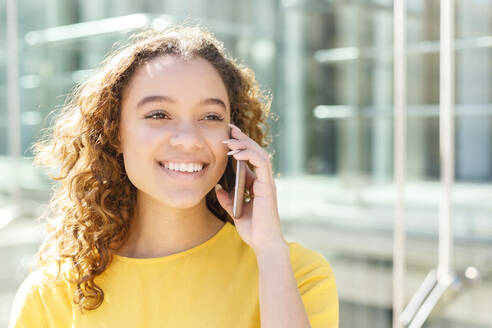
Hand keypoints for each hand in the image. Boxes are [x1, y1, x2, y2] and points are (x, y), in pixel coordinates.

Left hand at [215, 123, 286, 252]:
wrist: (263, 242)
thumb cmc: (253, 228)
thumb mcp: (234, 210)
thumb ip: (227, 198)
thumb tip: (217, 187)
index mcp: (257, 183)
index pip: (250, 157)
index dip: (240, 144)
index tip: (227, 135)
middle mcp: (263, 180)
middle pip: (255, 151)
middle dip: (242, 138)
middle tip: (229, 128)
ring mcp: (267, 182)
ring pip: (260, 153)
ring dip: (244, 144)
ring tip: (230, 140)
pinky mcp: (267, 186)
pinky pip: (261, 164)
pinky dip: (249, 155)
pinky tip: (236, 153)